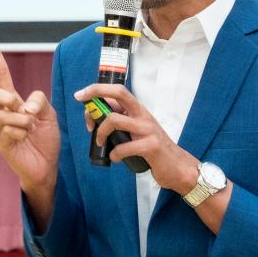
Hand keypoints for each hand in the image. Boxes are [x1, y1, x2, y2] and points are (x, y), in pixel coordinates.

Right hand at [0, 34, 59, 198]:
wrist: (47, 166)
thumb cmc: (46, 139)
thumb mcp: (50, 114)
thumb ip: (39, 101)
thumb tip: (23, 105)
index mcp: (14, 101)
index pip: (2, 75)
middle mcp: (2, 112)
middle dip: (6, 97)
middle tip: (18, 106)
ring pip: (4, 114)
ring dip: (23, 121)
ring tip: (30, 130)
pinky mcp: (0, 143)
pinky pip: (8, 130)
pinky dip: (22, 133)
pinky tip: (25, 140)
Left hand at [73, 83, 197, 194]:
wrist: (177, 166)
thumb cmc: (152, 149)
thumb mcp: (138, 130)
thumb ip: (121, 121)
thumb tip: (95, 115)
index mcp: (139, 110)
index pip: (118, 91)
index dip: (98, 89)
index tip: (81, 94)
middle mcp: (143, 115)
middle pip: (119, 93)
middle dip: (97, 94)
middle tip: (83, 105)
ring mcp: (148, 129)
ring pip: (115, 120)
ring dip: (100, 132)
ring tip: (100, 143)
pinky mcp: (151, 146)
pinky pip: (123, 147)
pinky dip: (114, 154)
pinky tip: (115, 158)